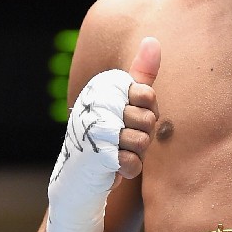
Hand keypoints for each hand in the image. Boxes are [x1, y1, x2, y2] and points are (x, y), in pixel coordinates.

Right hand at [47, 37, 161, 231]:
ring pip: (142, 140)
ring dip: (136, 155)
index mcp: (101, 88)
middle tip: (124, 144)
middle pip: (147, 117)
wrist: (78, 191)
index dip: (147, 113)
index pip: (146, 92)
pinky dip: (130, 171)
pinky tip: (116, 173)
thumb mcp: (128, 109)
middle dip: (144, 137)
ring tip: (118, 157)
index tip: (131, 121)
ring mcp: (92, 130)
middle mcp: (93, 104)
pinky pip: (133, 162)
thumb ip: (141, 77)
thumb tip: (153, 39)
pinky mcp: (95, 157)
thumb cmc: (110, 146)